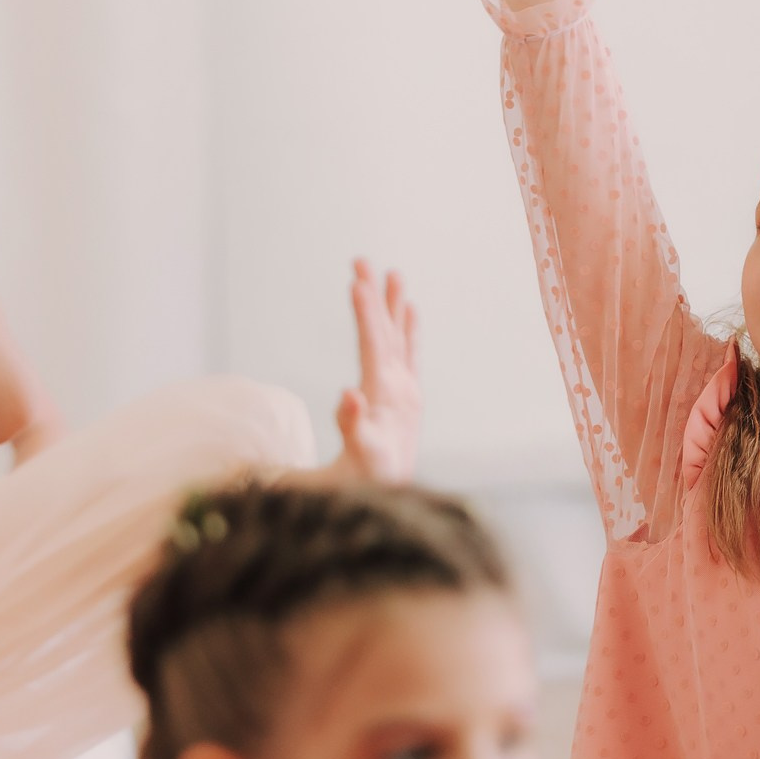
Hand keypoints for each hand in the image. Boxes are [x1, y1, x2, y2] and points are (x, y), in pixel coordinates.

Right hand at [333, 262, 420, 483]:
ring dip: (393, 305)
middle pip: (387, 333)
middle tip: (362, 260)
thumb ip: (354, 426)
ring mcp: (407, 392)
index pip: (373, 345)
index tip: (357, 281)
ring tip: (392, 273)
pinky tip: (410, 310)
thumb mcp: (358, 456)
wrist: (391, 499)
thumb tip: (349, 394)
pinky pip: (409, 355)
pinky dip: (408, 330)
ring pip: (399, 339)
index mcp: (385, 396)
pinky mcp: (407, 399)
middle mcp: (401, 389)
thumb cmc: (366, 481)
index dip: (365, 313)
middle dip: (375, 297)